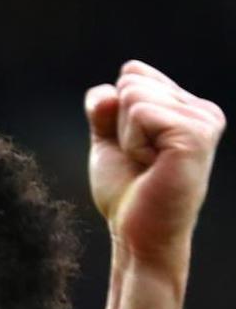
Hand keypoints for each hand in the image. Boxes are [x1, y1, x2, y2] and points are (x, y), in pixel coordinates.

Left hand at [85, 62, 224, 275]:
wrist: (136, 233)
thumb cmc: (126, 192)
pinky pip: (142, 112)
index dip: (116, 115)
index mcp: (186, 107)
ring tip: (147, 164)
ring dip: (126, 136)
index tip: (135, 148)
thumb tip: (111, 87)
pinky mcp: (196, 134)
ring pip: (134, 95)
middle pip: (131, 82)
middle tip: (140, 161)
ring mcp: (204, 120)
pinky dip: (133, 142)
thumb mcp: (108, 142)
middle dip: (120, 125)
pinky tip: (151, 165)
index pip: (133, 74)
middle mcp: (202, 110)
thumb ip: (105, 109)